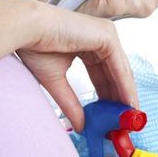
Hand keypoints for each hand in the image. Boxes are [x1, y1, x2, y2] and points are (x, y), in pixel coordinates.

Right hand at [15, 3, 138, 132]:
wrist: (28, 30)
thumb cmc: (35, 48)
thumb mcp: (56, 82)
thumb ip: (71, 103)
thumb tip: (80, 126)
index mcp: (88, 44)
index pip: (104, 74)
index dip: (109, 96)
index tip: (112, 116)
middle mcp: (100, 37)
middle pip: (116, 73)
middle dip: (120, 98)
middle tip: (124, 121)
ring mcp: (106, 34)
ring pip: (121, 70)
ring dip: (126, 95)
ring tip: (129, 117)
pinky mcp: (107, 36)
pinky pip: (120, 66)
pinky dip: (125, 86)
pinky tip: (127, 103)